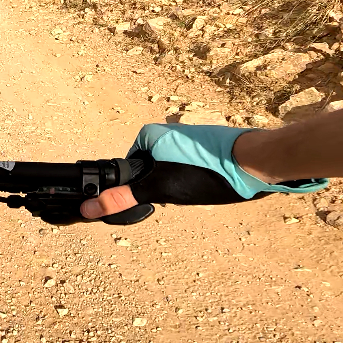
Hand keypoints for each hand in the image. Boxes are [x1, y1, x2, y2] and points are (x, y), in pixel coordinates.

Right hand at [80, 124, 326, 218]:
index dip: (134, 188)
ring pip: (169, 172)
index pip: (127, 169)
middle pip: (148, 171)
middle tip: (175, 195)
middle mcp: (166, 133)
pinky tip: (209, 186)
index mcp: (149, 135)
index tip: (148, 199)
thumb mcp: (160, 188)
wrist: (255, 163)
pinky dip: (195, 182)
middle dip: (159, 188)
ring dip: (178, 186)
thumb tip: (88, 208)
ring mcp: (188, 141)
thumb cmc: (206, 170)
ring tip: (196, 189)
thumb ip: (123, 198)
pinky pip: (188, 170)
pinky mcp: (206, 150)